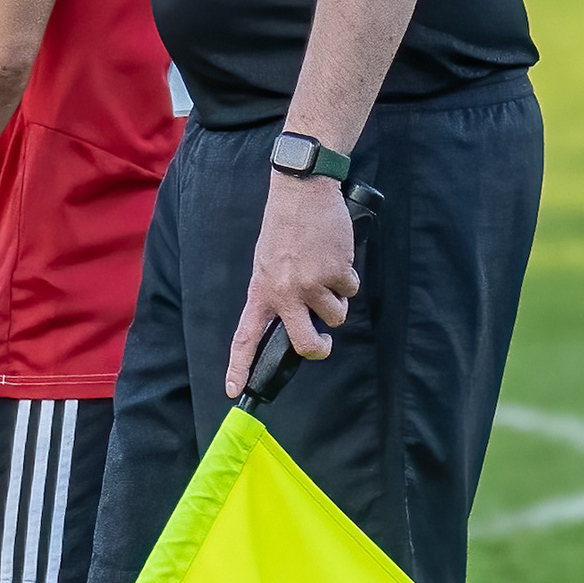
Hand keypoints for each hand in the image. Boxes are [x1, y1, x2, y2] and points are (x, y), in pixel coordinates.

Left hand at [229, 169, 359, 393]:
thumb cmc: (283, 228)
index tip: (232, 389)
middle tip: (322, 344)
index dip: (238, 366)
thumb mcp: (267, 263)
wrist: (301, 192)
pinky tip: (336, 257)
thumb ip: (276, 293)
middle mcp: (285, 293)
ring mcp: (312, 284)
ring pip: (336, 316)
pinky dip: (349, 278)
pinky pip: (351, 290)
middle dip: (319, 349)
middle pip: (305, 344)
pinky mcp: (337, 272)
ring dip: (337, 299)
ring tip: (326, 272)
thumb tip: (294, 321)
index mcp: (261, 291)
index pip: (245, 336)